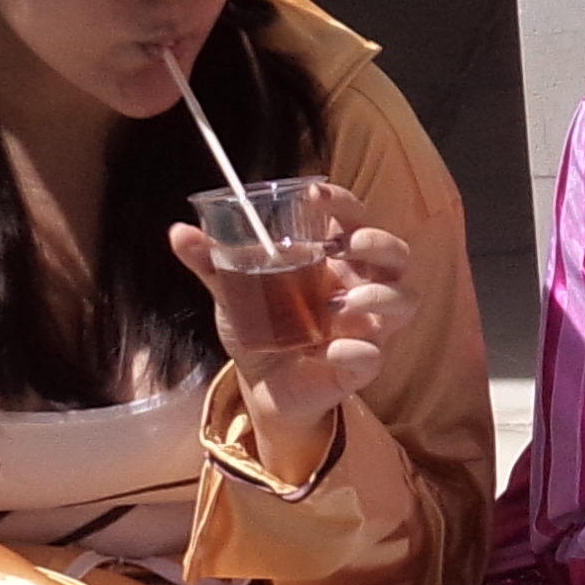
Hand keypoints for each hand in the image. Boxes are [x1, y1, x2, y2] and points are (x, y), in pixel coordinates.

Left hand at [170, 207, 410, 475]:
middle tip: (345, 247)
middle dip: (380, 244)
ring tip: (339, 304)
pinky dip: (355, 349)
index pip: (355, 219)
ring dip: (378, 297)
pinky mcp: (362, 364)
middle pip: (397, 255)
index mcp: (334, 259)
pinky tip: (326, 350)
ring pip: (405, 300)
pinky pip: (374, 355)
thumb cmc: (259, 327)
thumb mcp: (231, 291)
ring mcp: (367, 326)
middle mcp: (360, 286)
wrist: (260, 386)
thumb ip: (211, 262)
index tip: (316, 197)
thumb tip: (178, 232)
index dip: (344, 203)